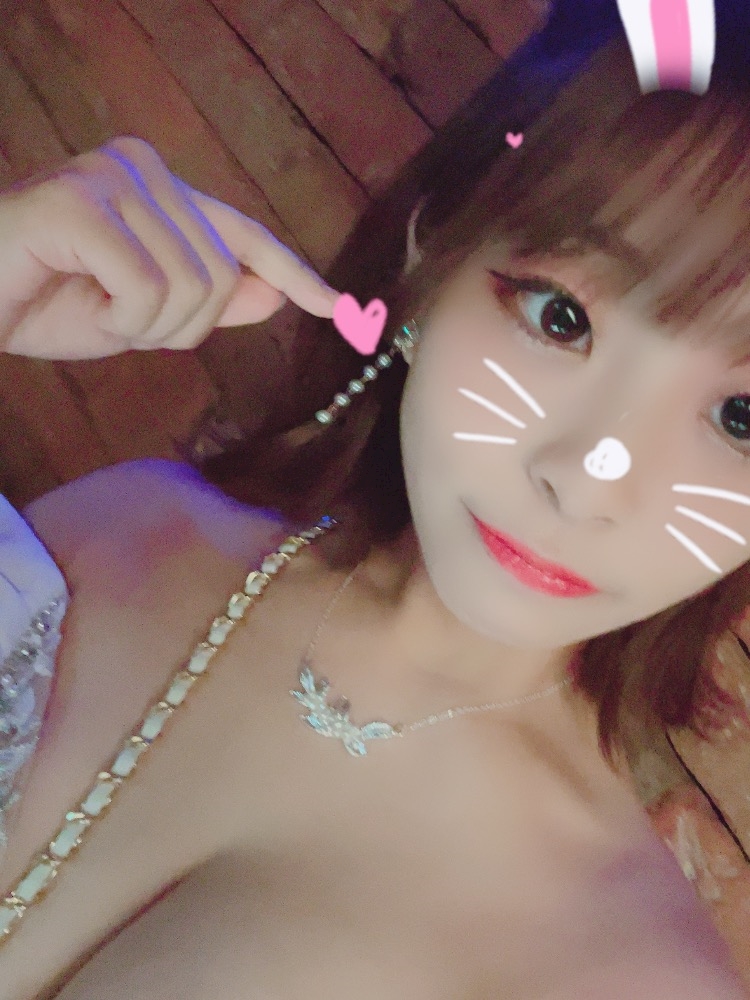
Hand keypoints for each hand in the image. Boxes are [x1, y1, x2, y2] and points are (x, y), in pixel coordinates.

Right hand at [0, 136, 339, 359]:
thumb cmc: (46, 299)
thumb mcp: (142, 314)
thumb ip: (207, 300)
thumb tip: (275, 294)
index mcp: (163, 190)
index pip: (245, 235)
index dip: (294, 274)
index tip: (337, 307)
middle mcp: (144, 169)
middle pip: (220, 277)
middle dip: (175, 325)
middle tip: (114, 316)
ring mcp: (112, 178)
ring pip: (190, 287)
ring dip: (142, 325)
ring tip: (92, 304)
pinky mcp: (82, 202)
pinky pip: (147, 288)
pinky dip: (119, 318)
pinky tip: (77, 295)